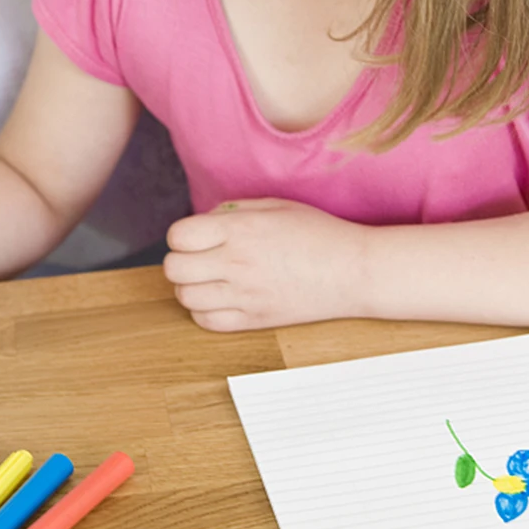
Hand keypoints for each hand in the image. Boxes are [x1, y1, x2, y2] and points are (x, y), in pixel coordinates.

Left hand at [163, 199, 368, 330]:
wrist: (353, 271)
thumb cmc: (319, 234)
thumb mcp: (275, 206)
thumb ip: (233, 211)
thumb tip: (203, 222)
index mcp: (241, 229)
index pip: (178, 236)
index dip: (182, 237)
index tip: (197, 238)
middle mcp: (238, 262)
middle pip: (174, 269)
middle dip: (181, 262)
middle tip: (199, 260)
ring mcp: (245, 295)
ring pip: (186, 298)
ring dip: (191, 288)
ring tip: (211, 281)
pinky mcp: (254, 319)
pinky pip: (207, 321)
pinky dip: (205, 311)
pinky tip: (222, 300)